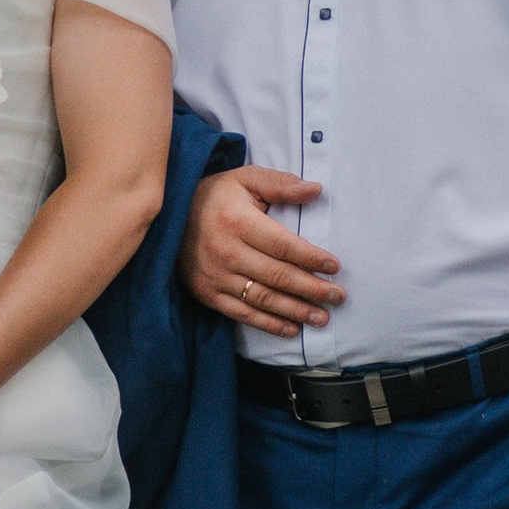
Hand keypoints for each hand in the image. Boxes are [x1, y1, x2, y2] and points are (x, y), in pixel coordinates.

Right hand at [182, 166, 344, 337]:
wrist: (169, 216)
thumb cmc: (216, 196)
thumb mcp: (245, 179)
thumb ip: (280, 184)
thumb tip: (315, 190)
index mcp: (238, 222)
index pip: (282, 245)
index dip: (311, 258)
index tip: (334, 267)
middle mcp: (226, 252)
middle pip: (277, 276)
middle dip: (312, 289)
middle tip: (338, 297)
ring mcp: (216, 276)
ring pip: (263, 299)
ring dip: (296, 311)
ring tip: (322, 317)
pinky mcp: (208, 293)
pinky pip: (242, 314)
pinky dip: (269, 324)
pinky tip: (291, 329)